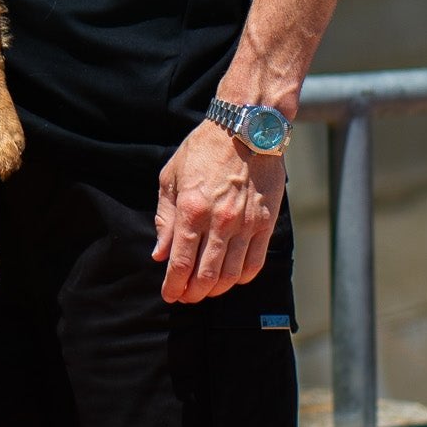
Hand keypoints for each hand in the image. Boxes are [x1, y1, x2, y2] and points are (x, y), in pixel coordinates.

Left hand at [153, 121, 285, 303]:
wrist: (246, 128)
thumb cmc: (203, 149)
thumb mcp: (171, 178)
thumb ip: (165, 218)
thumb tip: (160, 253)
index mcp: (192, 210)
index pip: (181, 263)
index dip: (174, 286)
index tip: (170, 295)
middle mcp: (220, 222)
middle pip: (206, 276)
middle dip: (193, 293)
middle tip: (186, 297)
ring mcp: (246, 224)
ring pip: (232, 275)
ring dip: (217, 289)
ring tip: (206, 291)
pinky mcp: (266, 223)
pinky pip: (256, 262)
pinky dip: (243, 278)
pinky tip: (232, 279)